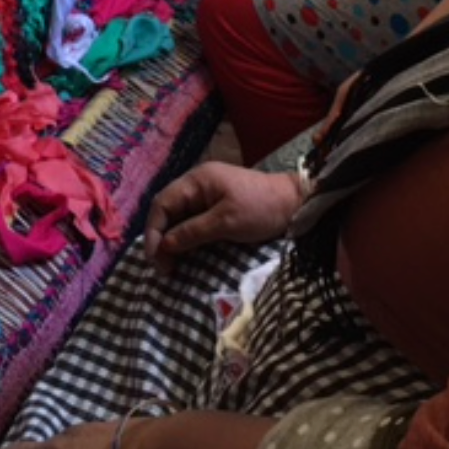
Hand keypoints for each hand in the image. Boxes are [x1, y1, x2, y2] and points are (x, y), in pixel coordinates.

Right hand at [143, 162, 301, 272]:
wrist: (294, 203)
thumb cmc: (261, 208)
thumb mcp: (226, 222)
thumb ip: (193, 232)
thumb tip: (164, 245)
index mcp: (197, 180)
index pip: (162, 203)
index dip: (153, 231)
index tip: (155, 258)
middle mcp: (197, 184)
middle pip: (167, 210)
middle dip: (160, 238)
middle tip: (162, 267)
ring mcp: (206, 194)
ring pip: (177, 217)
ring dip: (171, 240)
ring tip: (170, 265)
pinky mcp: (215, 206)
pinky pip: (191, 221)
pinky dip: (184, 237)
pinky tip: (182, 254)